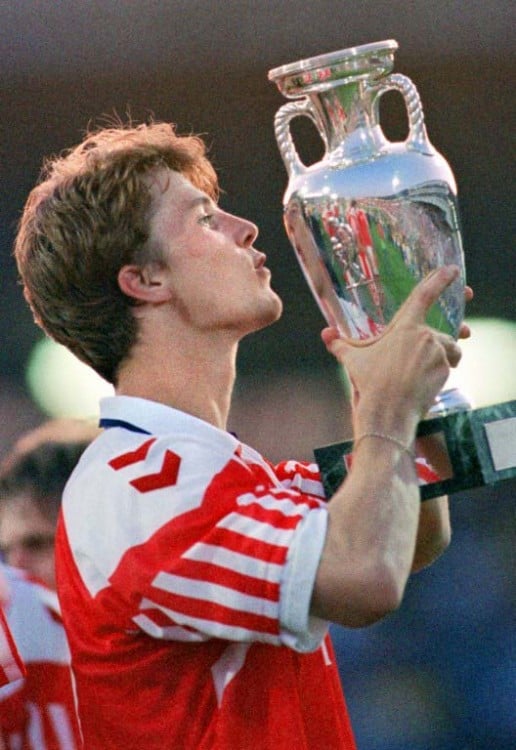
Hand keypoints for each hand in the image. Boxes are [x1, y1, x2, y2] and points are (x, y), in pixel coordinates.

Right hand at [321, 266, 463, 431]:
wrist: (387, 413)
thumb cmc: (369, 384)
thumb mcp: (353, 361)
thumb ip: (340, 344)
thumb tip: (325, 333)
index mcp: (404, 327)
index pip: (424, 295)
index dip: (439, 279)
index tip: (452, 270)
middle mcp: (424, 336)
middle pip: (441, 332)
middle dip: (439, 341)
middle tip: (424, 357)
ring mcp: (437, 353)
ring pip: (449, 350)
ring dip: (442, 357)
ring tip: (421, 373)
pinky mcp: (445, 370)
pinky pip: (449, 366)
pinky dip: (439, 373)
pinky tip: (425, 385)